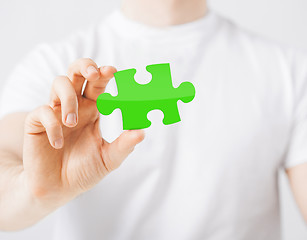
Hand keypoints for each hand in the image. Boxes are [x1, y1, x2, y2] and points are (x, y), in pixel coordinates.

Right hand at [22, 58, 144, 206]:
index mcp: (92, 109)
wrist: (58, 189)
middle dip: (85, 66)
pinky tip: (58, 143)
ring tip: (72, 123)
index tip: (114, 71)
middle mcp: (74, 106)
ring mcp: (55, 112)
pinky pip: (42, 111)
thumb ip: (124, 145)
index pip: (98, 84)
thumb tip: (143, 132)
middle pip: (76, 72)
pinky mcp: (37, 123)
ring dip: (68, 99)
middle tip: (95, 74)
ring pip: (59, 83)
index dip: (104, 74)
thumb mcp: (108, 159)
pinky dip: (52, 125)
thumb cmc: (84, 171)